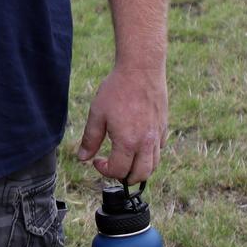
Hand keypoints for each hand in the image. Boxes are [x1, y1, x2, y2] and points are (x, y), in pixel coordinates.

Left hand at [74, 60, 167, 185]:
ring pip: (154, 165)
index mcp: (128, 142)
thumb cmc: (117, 89)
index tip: (97, 161)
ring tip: (126, 160)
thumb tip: (83, 158)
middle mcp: (146, 143)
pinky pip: (160, 149)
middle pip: (141, 175)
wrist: (141, 69)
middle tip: (113, 167)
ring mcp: (157, 135)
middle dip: (125, 177)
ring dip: (139, 168)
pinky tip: (137, 143)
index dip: (104, 170)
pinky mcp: (164, 126)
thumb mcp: (97, 114)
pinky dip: (150, 154)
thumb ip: (90, 139)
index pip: (118, 171)